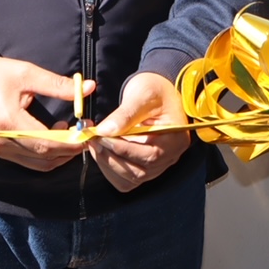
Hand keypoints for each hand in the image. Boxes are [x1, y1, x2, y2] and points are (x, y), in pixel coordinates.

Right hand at [0, 57, 92, 171]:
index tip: (88, 132)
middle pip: (44, 158)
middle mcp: (3, 142)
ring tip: (71, 134)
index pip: (48, 143)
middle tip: (85, 133)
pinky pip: (26, 161)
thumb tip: (89, 88)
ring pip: (37, 164)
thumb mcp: (26, 74)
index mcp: (9, 122)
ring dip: (58, 154)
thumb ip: (57, 85)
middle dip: (69, 149)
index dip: (72, 142)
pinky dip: (44, 155)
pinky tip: (53, 136)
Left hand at [91, 72, 190, 191]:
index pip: (150, 155)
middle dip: (112, 158)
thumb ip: (125, 114)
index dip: (124, 149)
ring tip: (94, 145)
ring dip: (109, 164)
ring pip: (132, 178)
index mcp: (176, 139)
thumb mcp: (142, 94)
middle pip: (140, 171)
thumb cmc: (154, 89)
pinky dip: (112, 170)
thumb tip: (105, 131)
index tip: (101, 137)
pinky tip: (101, 152)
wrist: (157, 90)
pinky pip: (128, 179)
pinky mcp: (146, 166)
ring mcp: (158, 164)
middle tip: (92, 140)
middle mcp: (170, 156)